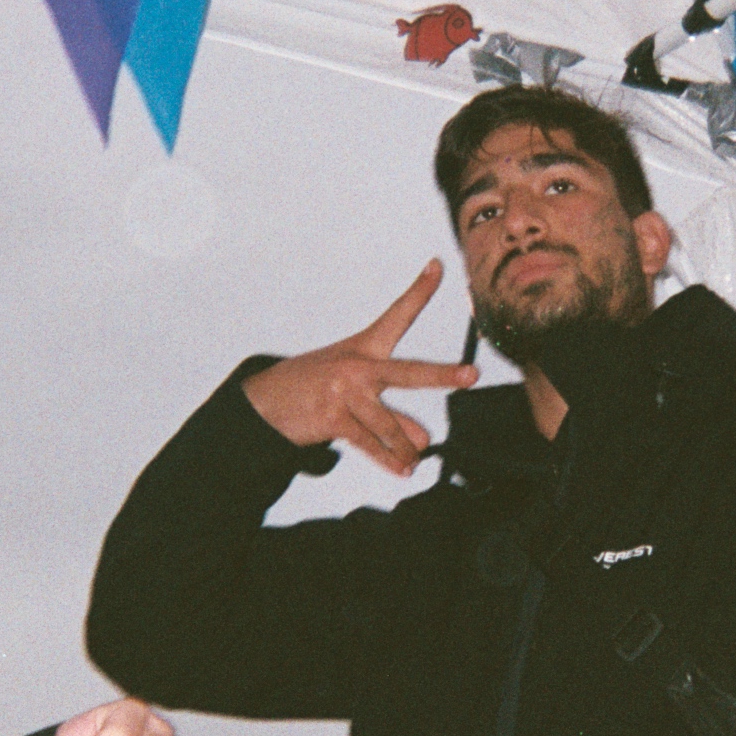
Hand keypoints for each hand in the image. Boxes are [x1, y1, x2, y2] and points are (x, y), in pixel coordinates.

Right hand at [241, 262, 476, 477]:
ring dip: (404, 446)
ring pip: (389, 424)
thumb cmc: (316, 388)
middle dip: (442, 375)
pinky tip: (402, 469)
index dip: (419, 290)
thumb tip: (423, 443)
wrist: (265, 402)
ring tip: (415, 459)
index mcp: (364, 348)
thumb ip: (393, 414)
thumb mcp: (352, 388)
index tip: (438, 266)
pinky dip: (387, 459)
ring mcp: (345, 392)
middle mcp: (357, 366)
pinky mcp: (333, 418)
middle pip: (408, 373)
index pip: (397, 315)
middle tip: (470, 375)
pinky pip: (369, 443)